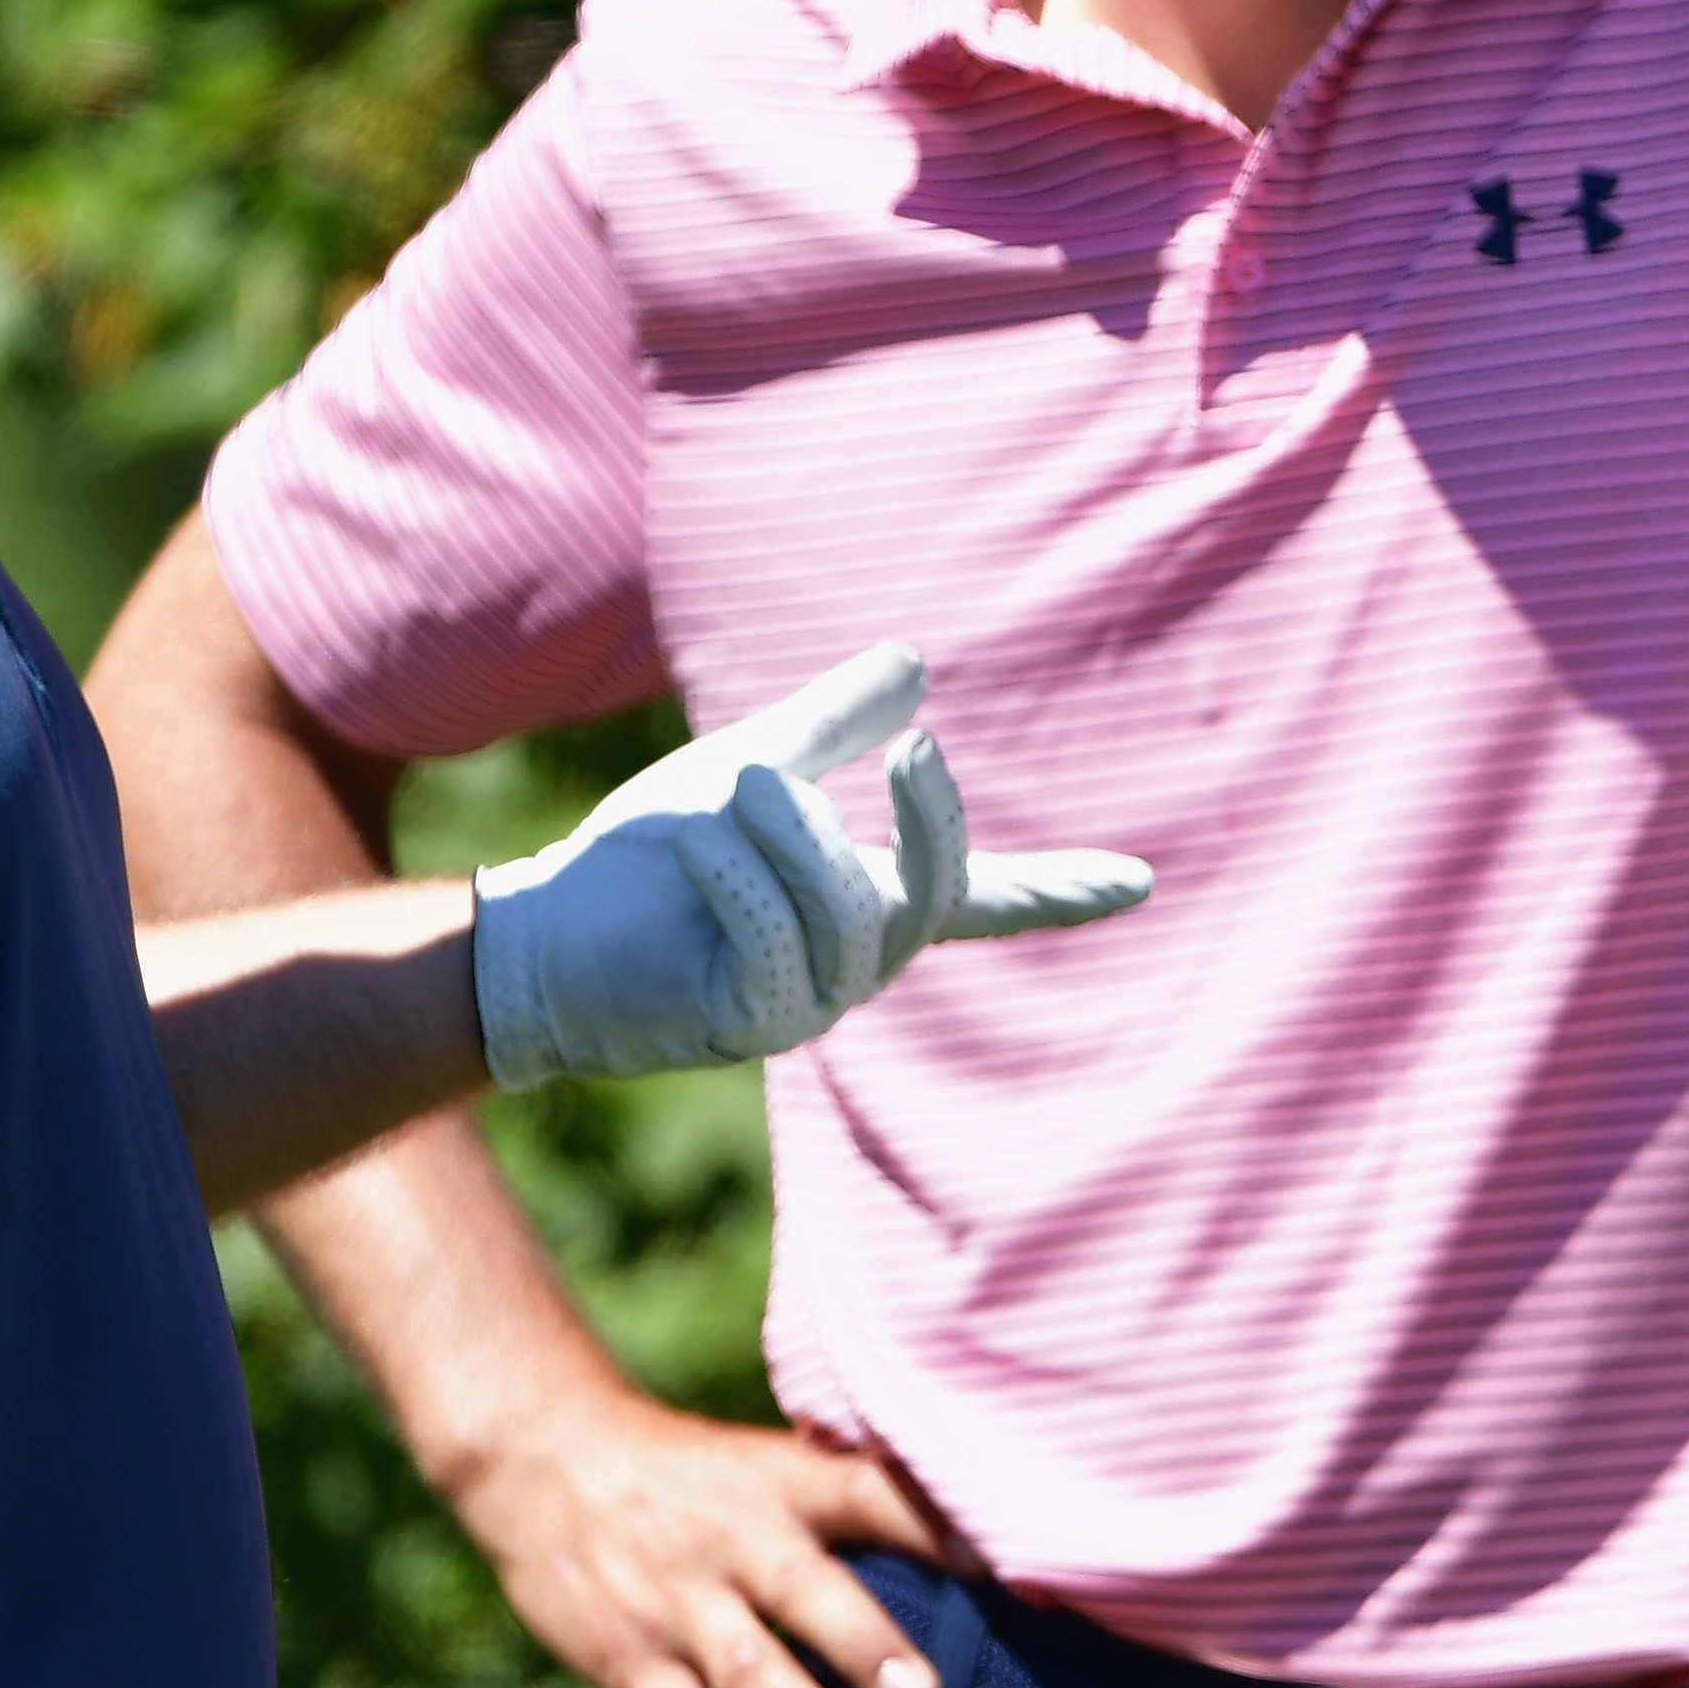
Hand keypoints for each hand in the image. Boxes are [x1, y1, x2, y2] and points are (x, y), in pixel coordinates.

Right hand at [449, 1375, 965, 1687]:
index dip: (939, 1528)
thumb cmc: (681, 1474)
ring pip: (748, 1673)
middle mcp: (738, 1541)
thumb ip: (835, 1510)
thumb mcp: (761, 1467)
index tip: (1005, 1571)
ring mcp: (681, 1606)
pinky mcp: (630, 1662)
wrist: (541, 1456)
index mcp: (783, 1484)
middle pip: (810, 1593)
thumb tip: (956, 1561)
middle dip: (867, 1648)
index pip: (874, 1494)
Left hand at [473, 642, 1152, 1089]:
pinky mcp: (751, 1023)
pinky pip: (779, 944)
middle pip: (938, 895)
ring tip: (739, 782)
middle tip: (918, 748)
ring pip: (854, 914)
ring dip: (797, 833)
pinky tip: (701, 835)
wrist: (544, 931)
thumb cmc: (645, 861)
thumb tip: (916, 665)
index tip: (1144, 882)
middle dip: (939, 821)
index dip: (1060, 891)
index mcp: (867, 901)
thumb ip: (831, 725)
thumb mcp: (749, 766)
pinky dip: (744, 876)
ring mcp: (810, 1003)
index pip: (984, 899)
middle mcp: (856, 962)